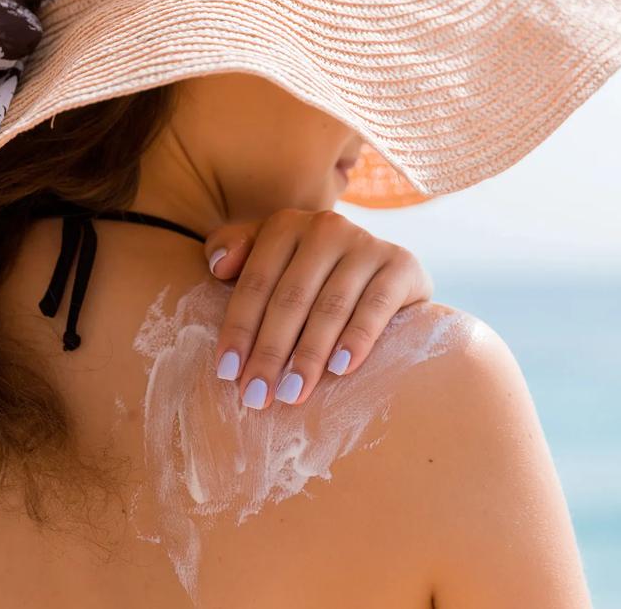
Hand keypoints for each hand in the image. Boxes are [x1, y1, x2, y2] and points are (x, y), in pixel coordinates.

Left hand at [203, 208, 433, 409]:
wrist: (388, 274)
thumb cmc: (314, 276)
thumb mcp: (272, 258)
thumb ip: (236, 251)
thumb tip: (218, 268)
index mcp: (287, 225)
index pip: (257, 283)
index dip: (239, 329)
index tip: (227, 374)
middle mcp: (327, 227)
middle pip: (291, 299)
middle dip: (269, 353)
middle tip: (257, 396)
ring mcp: (367, 244)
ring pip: (330, 307)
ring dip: (309, 356)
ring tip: (292, 394)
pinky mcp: (401, 265)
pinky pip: (375, 307)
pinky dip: (357, 339)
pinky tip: (341, 368)